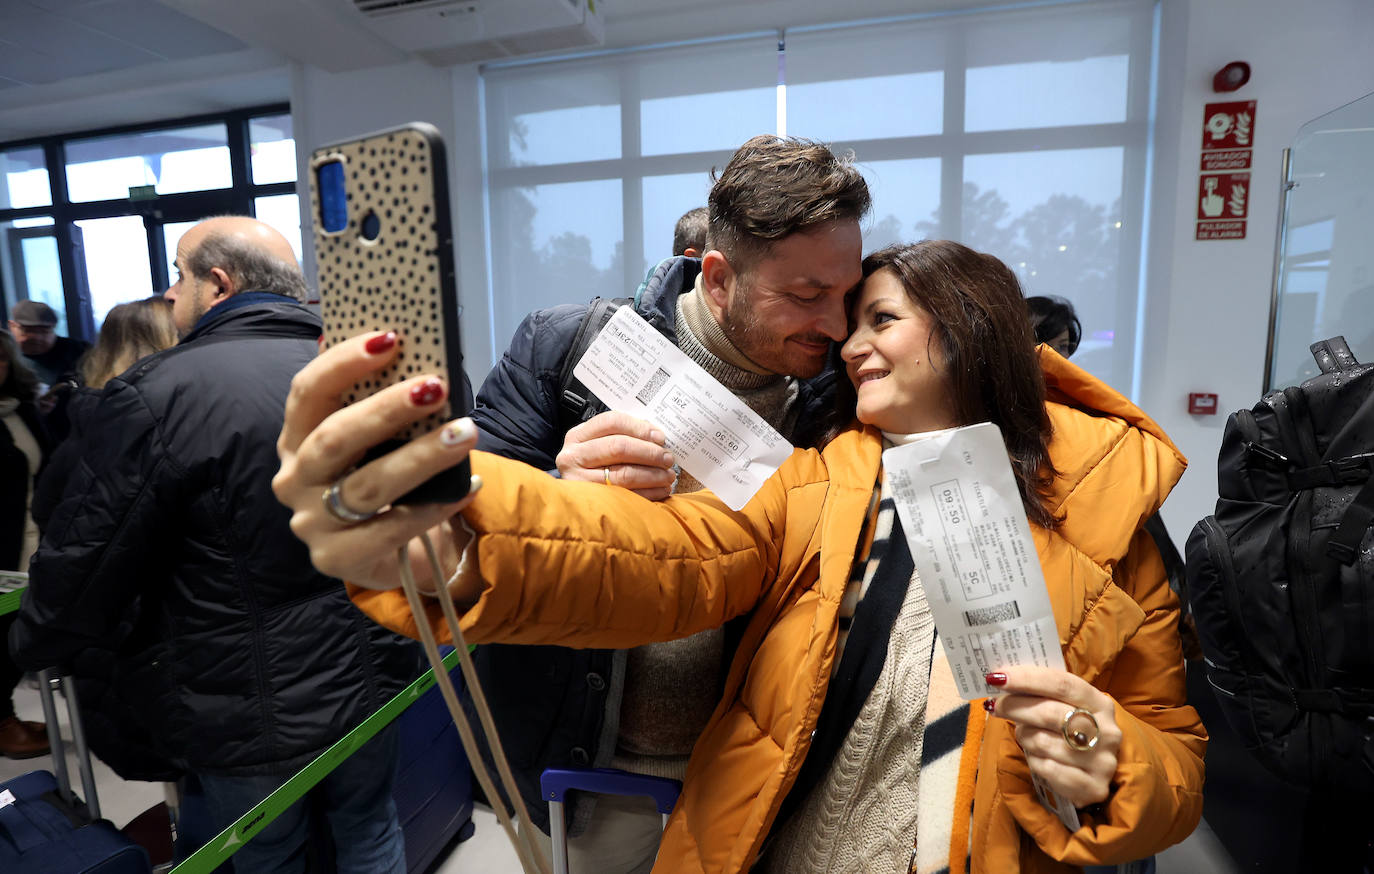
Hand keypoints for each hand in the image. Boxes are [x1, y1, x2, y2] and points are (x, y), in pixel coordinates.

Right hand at [273, 330, 480, 590]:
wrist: (387, 550)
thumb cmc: (380, 478)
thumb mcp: (374, 441)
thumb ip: (381, 406)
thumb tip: (416, 358)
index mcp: (296, 438)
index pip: (307, 392)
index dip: (343, 363)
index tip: (390, 339)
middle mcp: (295, 479)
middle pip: (335, 438)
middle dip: (388, 409)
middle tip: (437, 387)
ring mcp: (312, 523)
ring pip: (367, 486)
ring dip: (421, 456)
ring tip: (465, 433)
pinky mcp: (336, 559)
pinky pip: (390, 530)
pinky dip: (433, 506)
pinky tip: (467, 487)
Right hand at [555, 410, 676, 500]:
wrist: (571, 499)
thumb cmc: (594, 465)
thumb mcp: (599, 445)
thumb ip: (623, 435)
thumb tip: (656, 437)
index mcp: (578, 436)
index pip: (612, 422)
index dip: (639, 428)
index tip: (660, 437)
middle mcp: (573, 456)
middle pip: (618, 447)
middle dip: (649, 453)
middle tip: (668, 458)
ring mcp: (579, 481)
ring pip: (623, 474)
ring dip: (653, 475)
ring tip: (669, 476)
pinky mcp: (591, 502)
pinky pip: (626, 496)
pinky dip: (649, 493)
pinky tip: (661, 490)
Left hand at [985, 666, 1121, 808]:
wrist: (1093, 773)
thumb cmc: (1071, 732)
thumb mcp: (1066, 708)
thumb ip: (1042, 693)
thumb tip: (1001, 680)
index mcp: (1100, 703)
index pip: (1061, 683)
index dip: (1027, 679)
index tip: (997, 678)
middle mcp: (1106, 731)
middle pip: (1049, 712)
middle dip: (1014, 706)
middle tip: (995, 706)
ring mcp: (1102, 761)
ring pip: (1042, 742)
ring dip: (1024, 736)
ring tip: (1024, 735)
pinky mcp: (1093, 787)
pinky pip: (1046, 769)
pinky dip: (1034, 760)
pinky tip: (1037, 757)